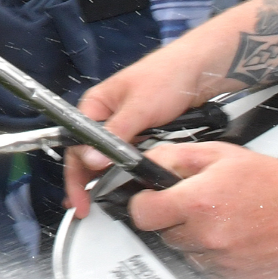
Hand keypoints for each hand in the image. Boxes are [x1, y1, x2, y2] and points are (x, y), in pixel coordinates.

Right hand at [62, 47, 209, 215]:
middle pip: (90, 155)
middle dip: (88, 182)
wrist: (202, 71)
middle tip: (89, 207)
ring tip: (107, 203)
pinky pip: (130, 158)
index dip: (76, 174)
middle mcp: (106, 118)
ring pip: (110, 160)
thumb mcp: (139, 107)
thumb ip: (115, 134)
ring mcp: (126, 128)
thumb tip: (92, 160)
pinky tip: (130, 185)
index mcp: (96, 105)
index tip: (79, 198)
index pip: (76, 144)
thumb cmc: (167, 76)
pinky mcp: (144, 135)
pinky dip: (129, 172)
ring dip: (109, 178)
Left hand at [124, 144, 277, 278]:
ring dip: (198, 241)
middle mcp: (207, 237)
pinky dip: (218, 259)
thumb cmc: (275, 182)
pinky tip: (237, 240)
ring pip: (188, 255)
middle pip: (165, 235)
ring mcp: (223, 263)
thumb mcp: (221, 155)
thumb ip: (177, 158)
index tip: (152, 200)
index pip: (142, 214)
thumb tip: (149, 164)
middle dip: (176, 220)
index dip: (145, 204)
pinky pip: (211, 273)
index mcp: (197, 203)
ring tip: (225, 222)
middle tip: (200, 207)